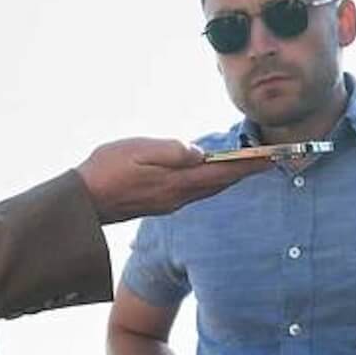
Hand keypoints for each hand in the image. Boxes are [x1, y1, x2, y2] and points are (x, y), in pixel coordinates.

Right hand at [76, 138, 267, 223]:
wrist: (83, 203)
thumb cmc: (105, 171)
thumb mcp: (136, 151)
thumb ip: (169, 151)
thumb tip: (198, 152)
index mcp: (176, 181)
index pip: (222, 170)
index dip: (248, 164)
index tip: (272, 157)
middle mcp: (179, 195)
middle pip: (221, 182)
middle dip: (246, 171)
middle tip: (271, 161)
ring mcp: (170, 202)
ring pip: (210, 188)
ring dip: (231, 177)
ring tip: (249, 166)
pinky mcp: (162, 202)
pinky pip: (197, 191)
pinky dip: (213, 181)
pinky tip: (214, 176)